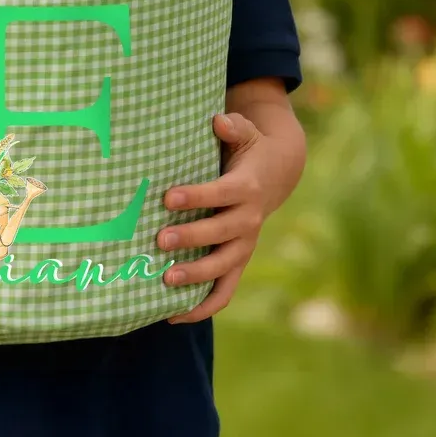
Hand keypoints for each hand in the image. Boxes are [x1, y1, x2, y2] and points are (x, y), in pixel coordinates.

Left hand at [158, 112, 273, 323]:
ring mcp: (245, 245)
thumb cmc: (248, 148)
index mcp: (247, 188)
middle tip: (159, 240)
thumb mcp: (246, 132)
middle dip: (191, 238)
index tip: (167, 197)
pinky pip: (224, 291)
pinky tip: (173, 314)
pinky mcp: (238, 261)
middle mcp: (249, 220)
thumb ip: (233, 127)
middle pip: (221, 233)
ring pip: (224, 268)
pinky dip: (203, 306)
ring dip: (196, 277)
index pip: (221, 194)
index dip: (196, 196)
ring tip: (165, 280)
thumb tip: (219, 121)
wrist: (276, 173)